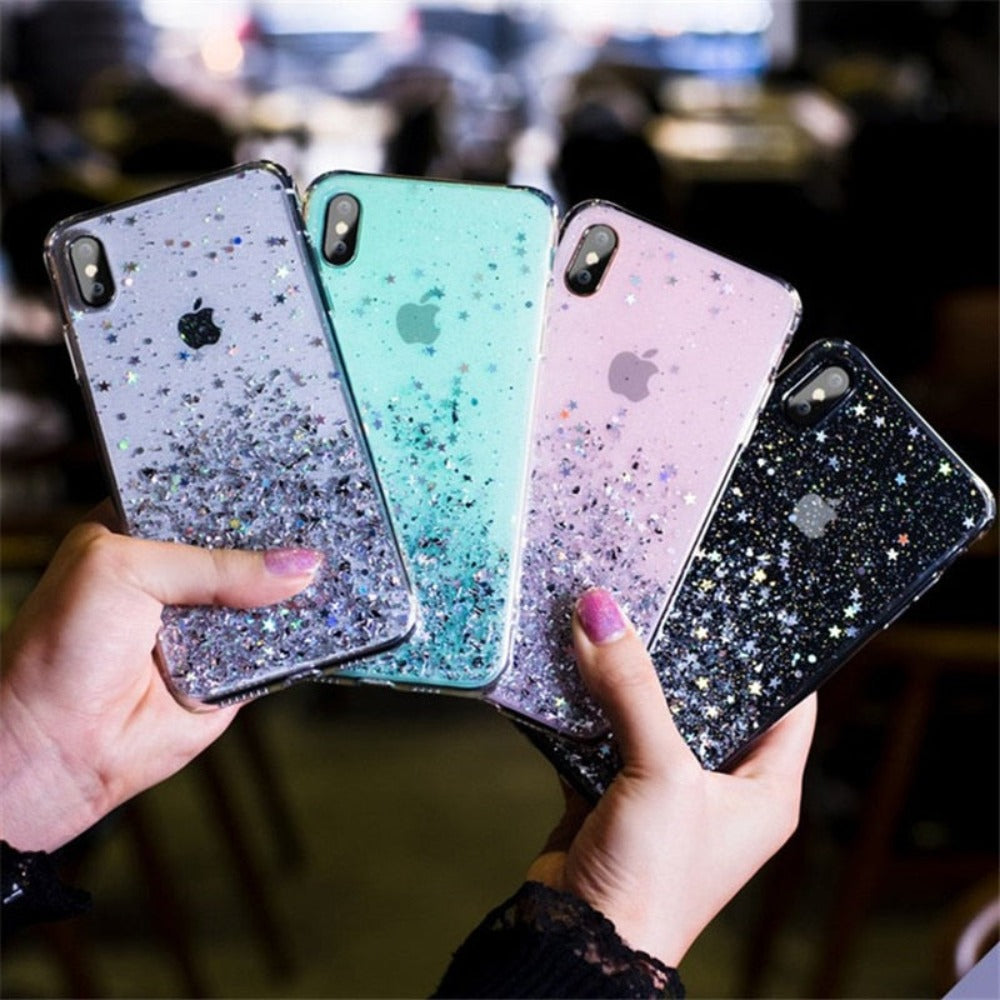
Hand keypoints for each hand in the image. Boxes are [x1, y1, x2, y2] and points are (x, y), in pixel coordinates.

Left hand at [1, 502, 322, 851]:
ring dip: (295, 591)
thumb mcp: (125, 570)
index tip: (291, 485)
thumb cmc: (57, 650)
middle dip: (281, 544)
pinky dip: (300, 636)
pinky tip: (323, 614)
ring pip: (269, 597)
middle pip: (249, 548)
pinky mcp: (235, 669)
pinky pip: (279, 646)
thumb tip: (296, 566)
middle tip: (322, 528)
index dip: (247, 496)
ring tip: (331, 569)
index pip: (209, 501)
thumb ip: (213, 564)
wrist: (56, 746)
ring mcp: (210, 624)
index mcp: (144, 535)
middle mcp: (180, 578)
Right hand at [528, 588, 815, 966]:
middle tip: (661, 599)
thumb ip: (632, 688)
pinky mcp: (613, 791)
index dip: (772, 653)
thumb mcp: (661, 772)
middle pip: (710, 699)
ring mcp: (665, 790)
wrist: (581, 940)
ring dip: (626, 676)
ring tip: (611, 620)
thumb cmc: (653, 880)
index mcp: (764, 789)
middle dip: (680, 654)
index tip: (744, 602)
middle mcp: (719, 787)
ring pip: (650, 712)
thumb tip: (602, 613)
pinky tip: (572, 666)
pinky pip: (604, 732)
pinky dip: (587, 704)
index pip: (788, 703)